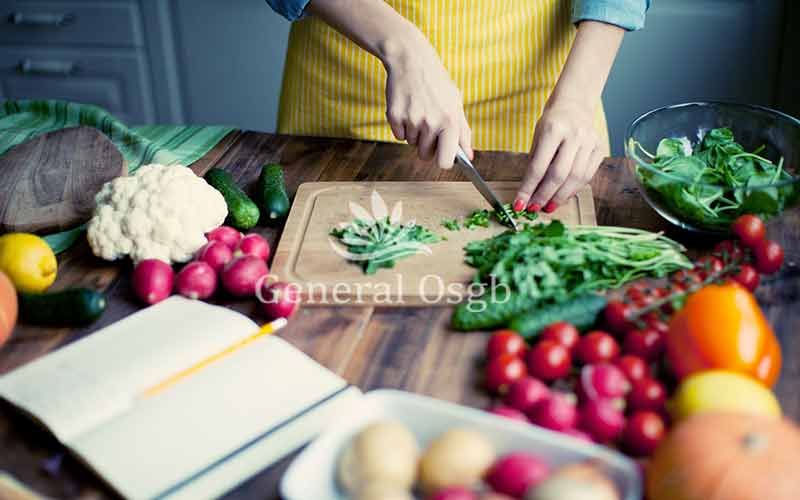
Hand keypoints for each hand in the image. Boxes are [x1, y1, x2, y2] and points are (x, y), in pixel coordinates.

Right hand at [383, 42, 472, 168]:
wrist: (411, 60)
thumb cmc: (436, 83)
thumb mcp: (455, 103)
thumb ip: (463, 132)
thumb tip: (469, 156)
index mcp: (450, 121)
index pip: (445, 161)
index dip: (442, 161)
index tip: (442, 155)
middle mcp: (431, 123)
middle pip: (425, 155)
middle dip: (426, 146)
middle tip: (428, 126)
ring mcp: (411, 120)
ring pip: (411, 144)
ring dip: (414, 133)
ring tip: (418, 110)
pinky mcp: (394, 117)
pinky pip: (398, 136)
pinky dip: (401, 127)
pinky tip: (407, 108)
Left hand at [514, 97, 604, 212]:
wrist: (575, 103)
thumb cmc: (552, 122)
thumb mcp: (537, 136)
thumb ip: (535, 162)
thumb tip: (528, 192)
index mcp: (554, 129)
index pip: (538, 166)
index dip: (528, 189)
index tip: (519, 204)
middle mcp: (575, 135)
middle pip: (559, 174)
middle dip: (545, 196)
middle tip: (535, 209)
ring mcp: (590, 142)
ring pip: (576, 178)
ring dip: (560, 197)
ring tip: (548, 206)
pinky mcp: (600, 149)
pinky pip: (588, 176)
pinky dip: (574, 189)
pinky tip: (564, 196)